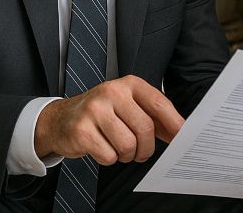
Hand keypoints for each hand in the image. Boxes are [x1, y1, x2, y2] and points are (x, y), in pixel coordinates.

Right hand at [34, 75, 183, 164]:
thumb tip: (179, 131)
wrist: (60, 119)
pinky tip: (102, 148)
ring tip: (120, 150)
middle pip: (145, 128)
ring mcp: (94, 110)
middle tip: (141, 153)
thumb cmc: (101, 113)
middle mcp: (112, 92)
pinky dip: (110, 159)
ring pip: (128, 144)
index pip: (158, 102)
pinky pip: (109, 156)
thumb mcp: (127, 105)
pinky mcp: (81, 130)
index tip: (181, 136)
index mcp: (128, 84)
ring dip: (128, 155)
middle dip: (146, 148)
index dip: (173, 122)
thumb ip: (152, 116)